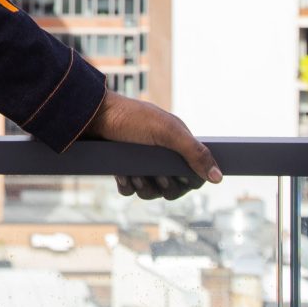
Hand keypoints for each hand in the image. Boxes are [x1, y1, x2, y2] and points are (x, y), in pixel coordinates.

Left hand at [80, 87, 221, 200]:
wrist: (88, 115)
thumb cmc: (129, 118)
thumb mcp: (166, 131)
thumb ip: (194, 152)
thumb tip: (219, 177)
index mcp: (176, 143)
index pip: (193, 174)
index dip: (188, 182)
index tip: (178, 180)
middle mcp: (160, 154)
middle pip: (173, 187)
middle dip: (164, 186)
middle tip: (155, 175)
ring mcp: (139, 162)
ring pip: (151, 191)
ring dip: (144, 187)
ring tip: (134, 174)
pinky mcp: (121, 168)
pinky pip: (130, 189)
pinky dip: (127, 185)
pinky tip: (121, 174)